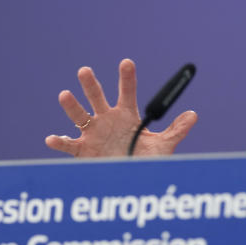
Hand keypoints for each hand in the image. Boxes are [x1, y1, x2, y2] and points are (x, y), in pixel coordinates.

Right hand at [45, 59, 197, 157]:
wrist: (130, 181)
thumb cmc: (144, 161)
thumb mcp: (162, 146)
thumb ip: (175, 130)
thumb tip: (193, 115)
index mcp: (126, 115)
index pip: (126, 92)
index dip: (126, 78)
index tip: (126, 62)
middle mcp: (107, 120)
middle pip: (97, 98)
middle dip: (90, 84)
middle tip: (84, 70)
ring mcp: (93, 134)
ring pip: (79, 116)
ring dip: (71, 106)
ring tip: (64, 95)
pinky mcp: (83, 150)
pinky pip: (69, 145)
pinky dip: (60, 141)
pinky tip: (52, 138)